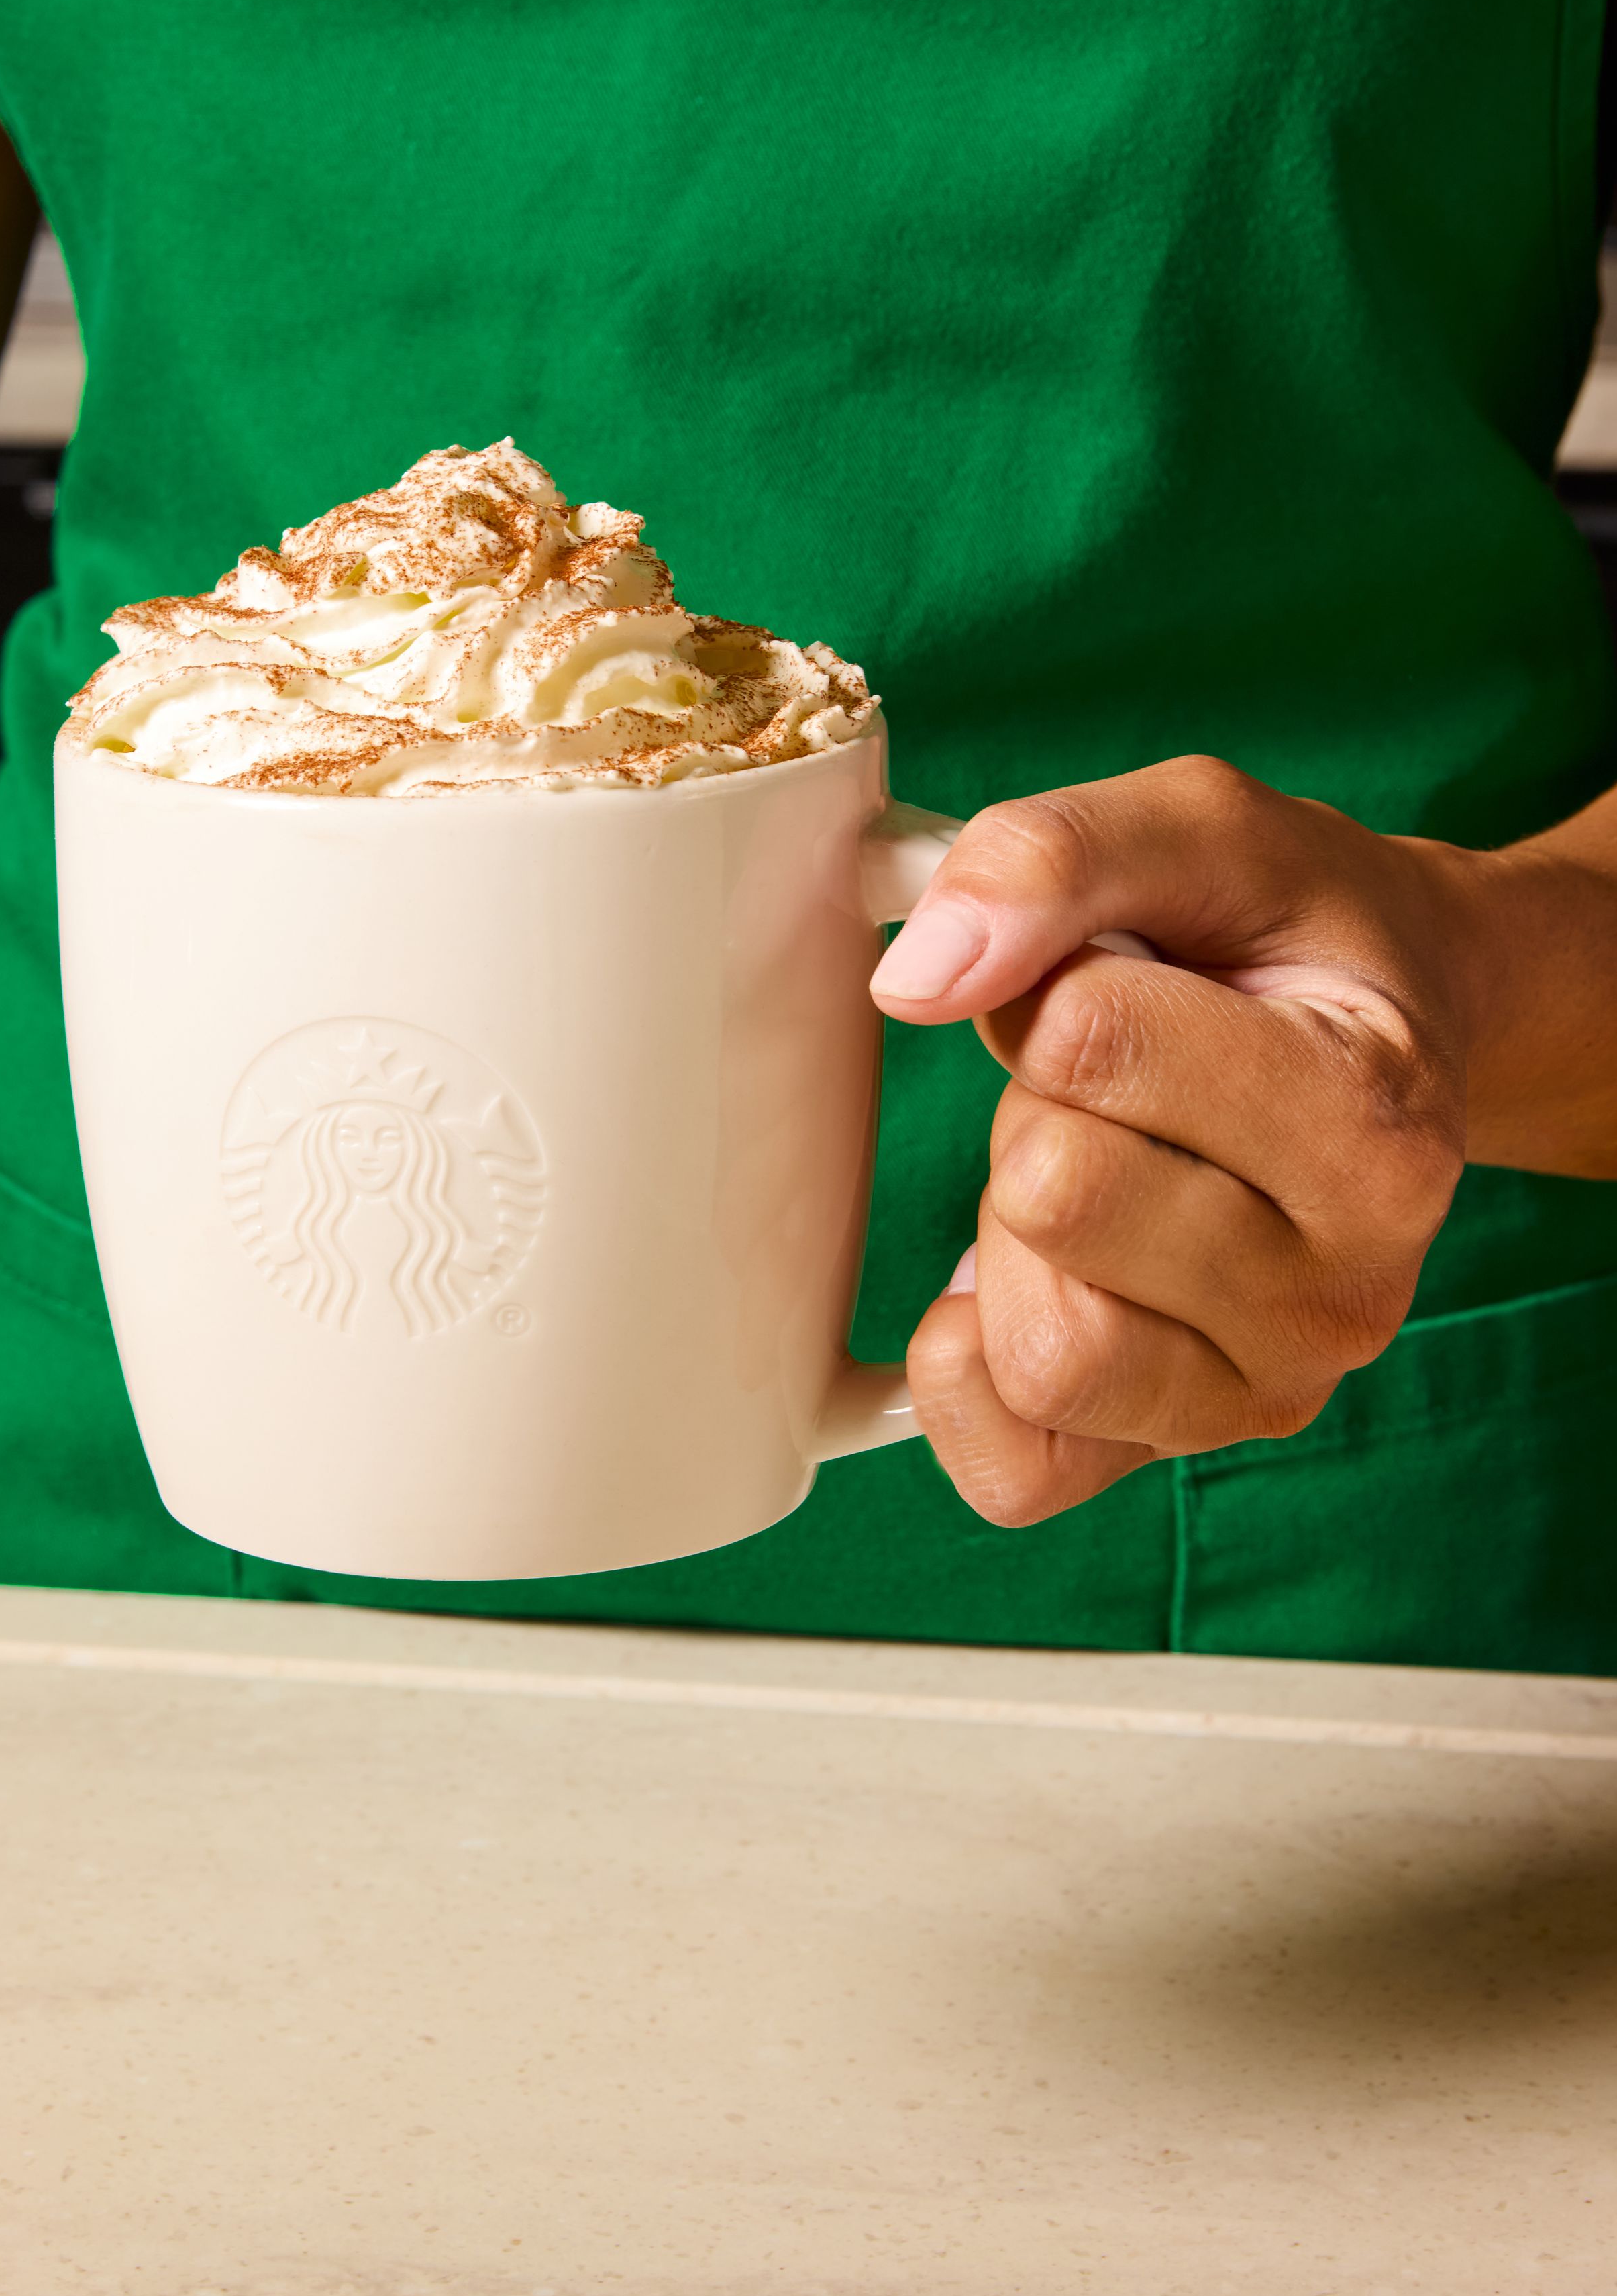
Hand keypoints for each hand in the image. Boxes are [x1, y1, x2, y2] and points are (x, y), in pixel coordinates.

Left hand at [869, 757, 1484, 1526]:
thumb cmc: (1281, 934)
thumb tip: (917, 973)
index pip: (1088, 1042)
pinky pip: (1012, 1468)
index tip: (1135, 980)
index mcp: (1377, 1122)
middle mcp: (1348, 1288)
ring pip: (1040, 1343)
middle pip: (1052, 1197)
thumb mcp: (1198, 828)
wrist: (1374, 1027)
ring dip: (1015, 1234)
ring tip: (1095, 1172)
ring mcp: (1267, 1390)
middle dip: (1035, 1109)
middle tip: (1112, 1087)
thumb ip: (1053, 858)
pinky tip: (1019, 1280)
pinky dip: (969, 1372)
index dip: (1060, 984)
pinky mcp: (1172, 1457)